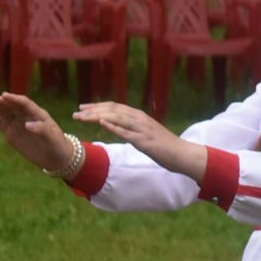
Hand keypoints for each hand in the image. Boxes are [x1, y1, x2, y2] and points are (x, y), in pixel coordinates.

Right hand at [0, 92, 74, 173]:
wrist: (54, 157)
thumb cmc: (57, 145)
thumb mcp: (52, 138)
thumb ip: (41, 130)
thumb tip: (27, 125)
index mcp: (38, 113)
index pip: (25, 103)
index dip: (15, 99)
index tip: (5, 95)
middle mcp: (26, 115)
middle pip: (12, 105)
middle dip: (1, 101)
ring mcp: (17, 122)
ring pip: (3, 111)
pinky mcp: (10, 131)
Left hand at [74, 102, 206, 179]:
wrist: (184, 154)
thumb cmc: (166, 147)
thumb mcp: (146, 134)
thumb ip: (132, 129)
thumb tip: (118, 128)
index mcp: (139, 117)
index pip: (115, 107)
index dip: (97, 106)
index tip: (82, 108)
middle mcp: (140, 119)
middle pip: (112, 110)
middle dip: (92, 110)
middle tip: (76, 112)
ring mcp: (143, 129)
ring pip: (117, 118)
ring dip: (97, 116)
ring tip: (82, 117)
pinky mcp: (145, 140)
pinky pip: (127, 132)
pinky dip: (114, 126)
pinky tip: (102, 124)